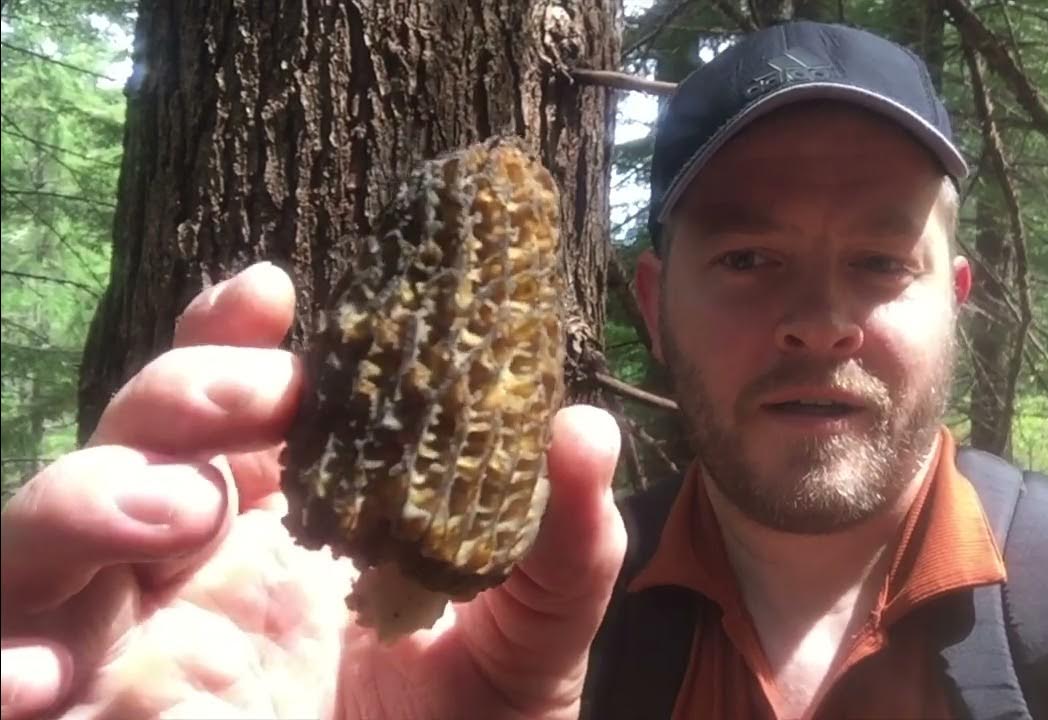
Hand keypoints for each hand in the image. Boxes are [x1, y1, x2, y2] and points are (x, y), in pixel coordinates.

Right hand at [0, 262, 625, 718]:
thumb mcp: (532, 637)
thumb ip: (561, 545)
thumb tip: (582, 426)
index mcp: (293, 524)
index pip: (231, 404)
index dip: (229, 335)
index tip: (275, 291)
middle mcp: (201, 568)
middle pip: (131, 441)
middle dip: (179, 393)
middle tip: (271, 399)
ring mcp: (143, 642)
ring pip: (42, 536)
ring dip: (87, 498)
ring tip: (185, 511)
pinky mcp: (106, 716)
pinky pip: (9, 671)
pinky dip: (3, 660)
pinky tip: (36, 678)